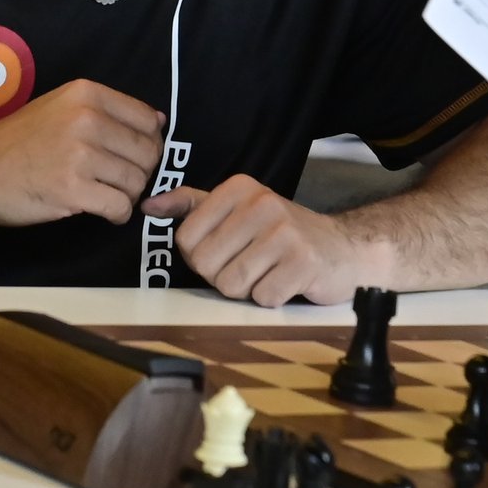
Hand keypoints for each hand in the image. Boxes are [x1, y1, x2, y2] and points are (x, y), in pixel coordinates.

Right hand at [0, 79, 164, 225]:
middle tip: (119, 181)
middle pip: (148, 152)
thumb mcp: (60, 106)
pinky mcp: (72, 190)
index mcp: (87, 94)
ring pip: (136, 182)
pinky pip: (119, 207)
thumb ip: (106, 110)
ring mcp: (80, 155)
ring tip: (105, 195)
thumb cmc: (17, 140)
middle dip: (140, 172)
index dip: (148, 143)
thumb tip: (158, 122)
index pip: (148, 119)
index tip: (132, 156)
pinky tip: (101, 211)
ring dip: (127, 195)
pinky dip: (116, 215)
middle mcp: (87, 119)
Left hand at [141, 175, 380, 306]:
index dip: (201, 255)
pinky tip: (286, 282)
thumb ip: (191, 205)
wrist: (341, 249)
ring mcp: (285, 232)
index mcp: (239, 188)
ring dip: (247, 289)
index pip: (185, 239)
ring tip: (268, 272)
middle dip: (222, 275)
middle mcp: (261, 203)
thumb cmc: (280, 232)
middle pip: (205, 264)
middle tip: (251, 264)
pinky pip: (262, 298)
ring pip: (231, 284)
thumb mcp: (236, 209)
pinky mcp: (303, 262)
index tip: (227, 249)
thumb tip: (146, 205)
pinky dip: (271, 298)